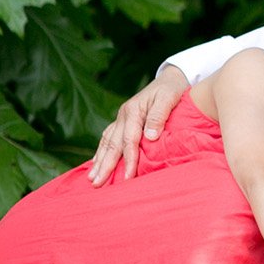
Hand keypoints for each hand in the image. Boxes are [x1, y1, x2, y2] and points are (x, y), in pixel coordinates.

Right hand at [87, 65, 189, 184]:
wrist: (170, 78)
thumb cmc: (172, 89)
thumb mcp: (169, 98)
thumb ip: (159, 116)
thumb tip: (150, 137)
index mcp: (133, 111)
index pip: (130, 140)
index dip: (128, 159)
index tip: (127, 177)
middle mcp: (123, 115)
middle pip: (112, 144)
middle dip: (105, 165)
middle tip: (97, 184)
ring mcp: (121, 118)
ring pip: (107, 142)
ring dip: (99, 161)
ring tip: (91, 178)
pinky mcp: (123, 121)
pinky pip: (108, 137)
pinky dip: (101, 151)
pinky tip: (96, 162)